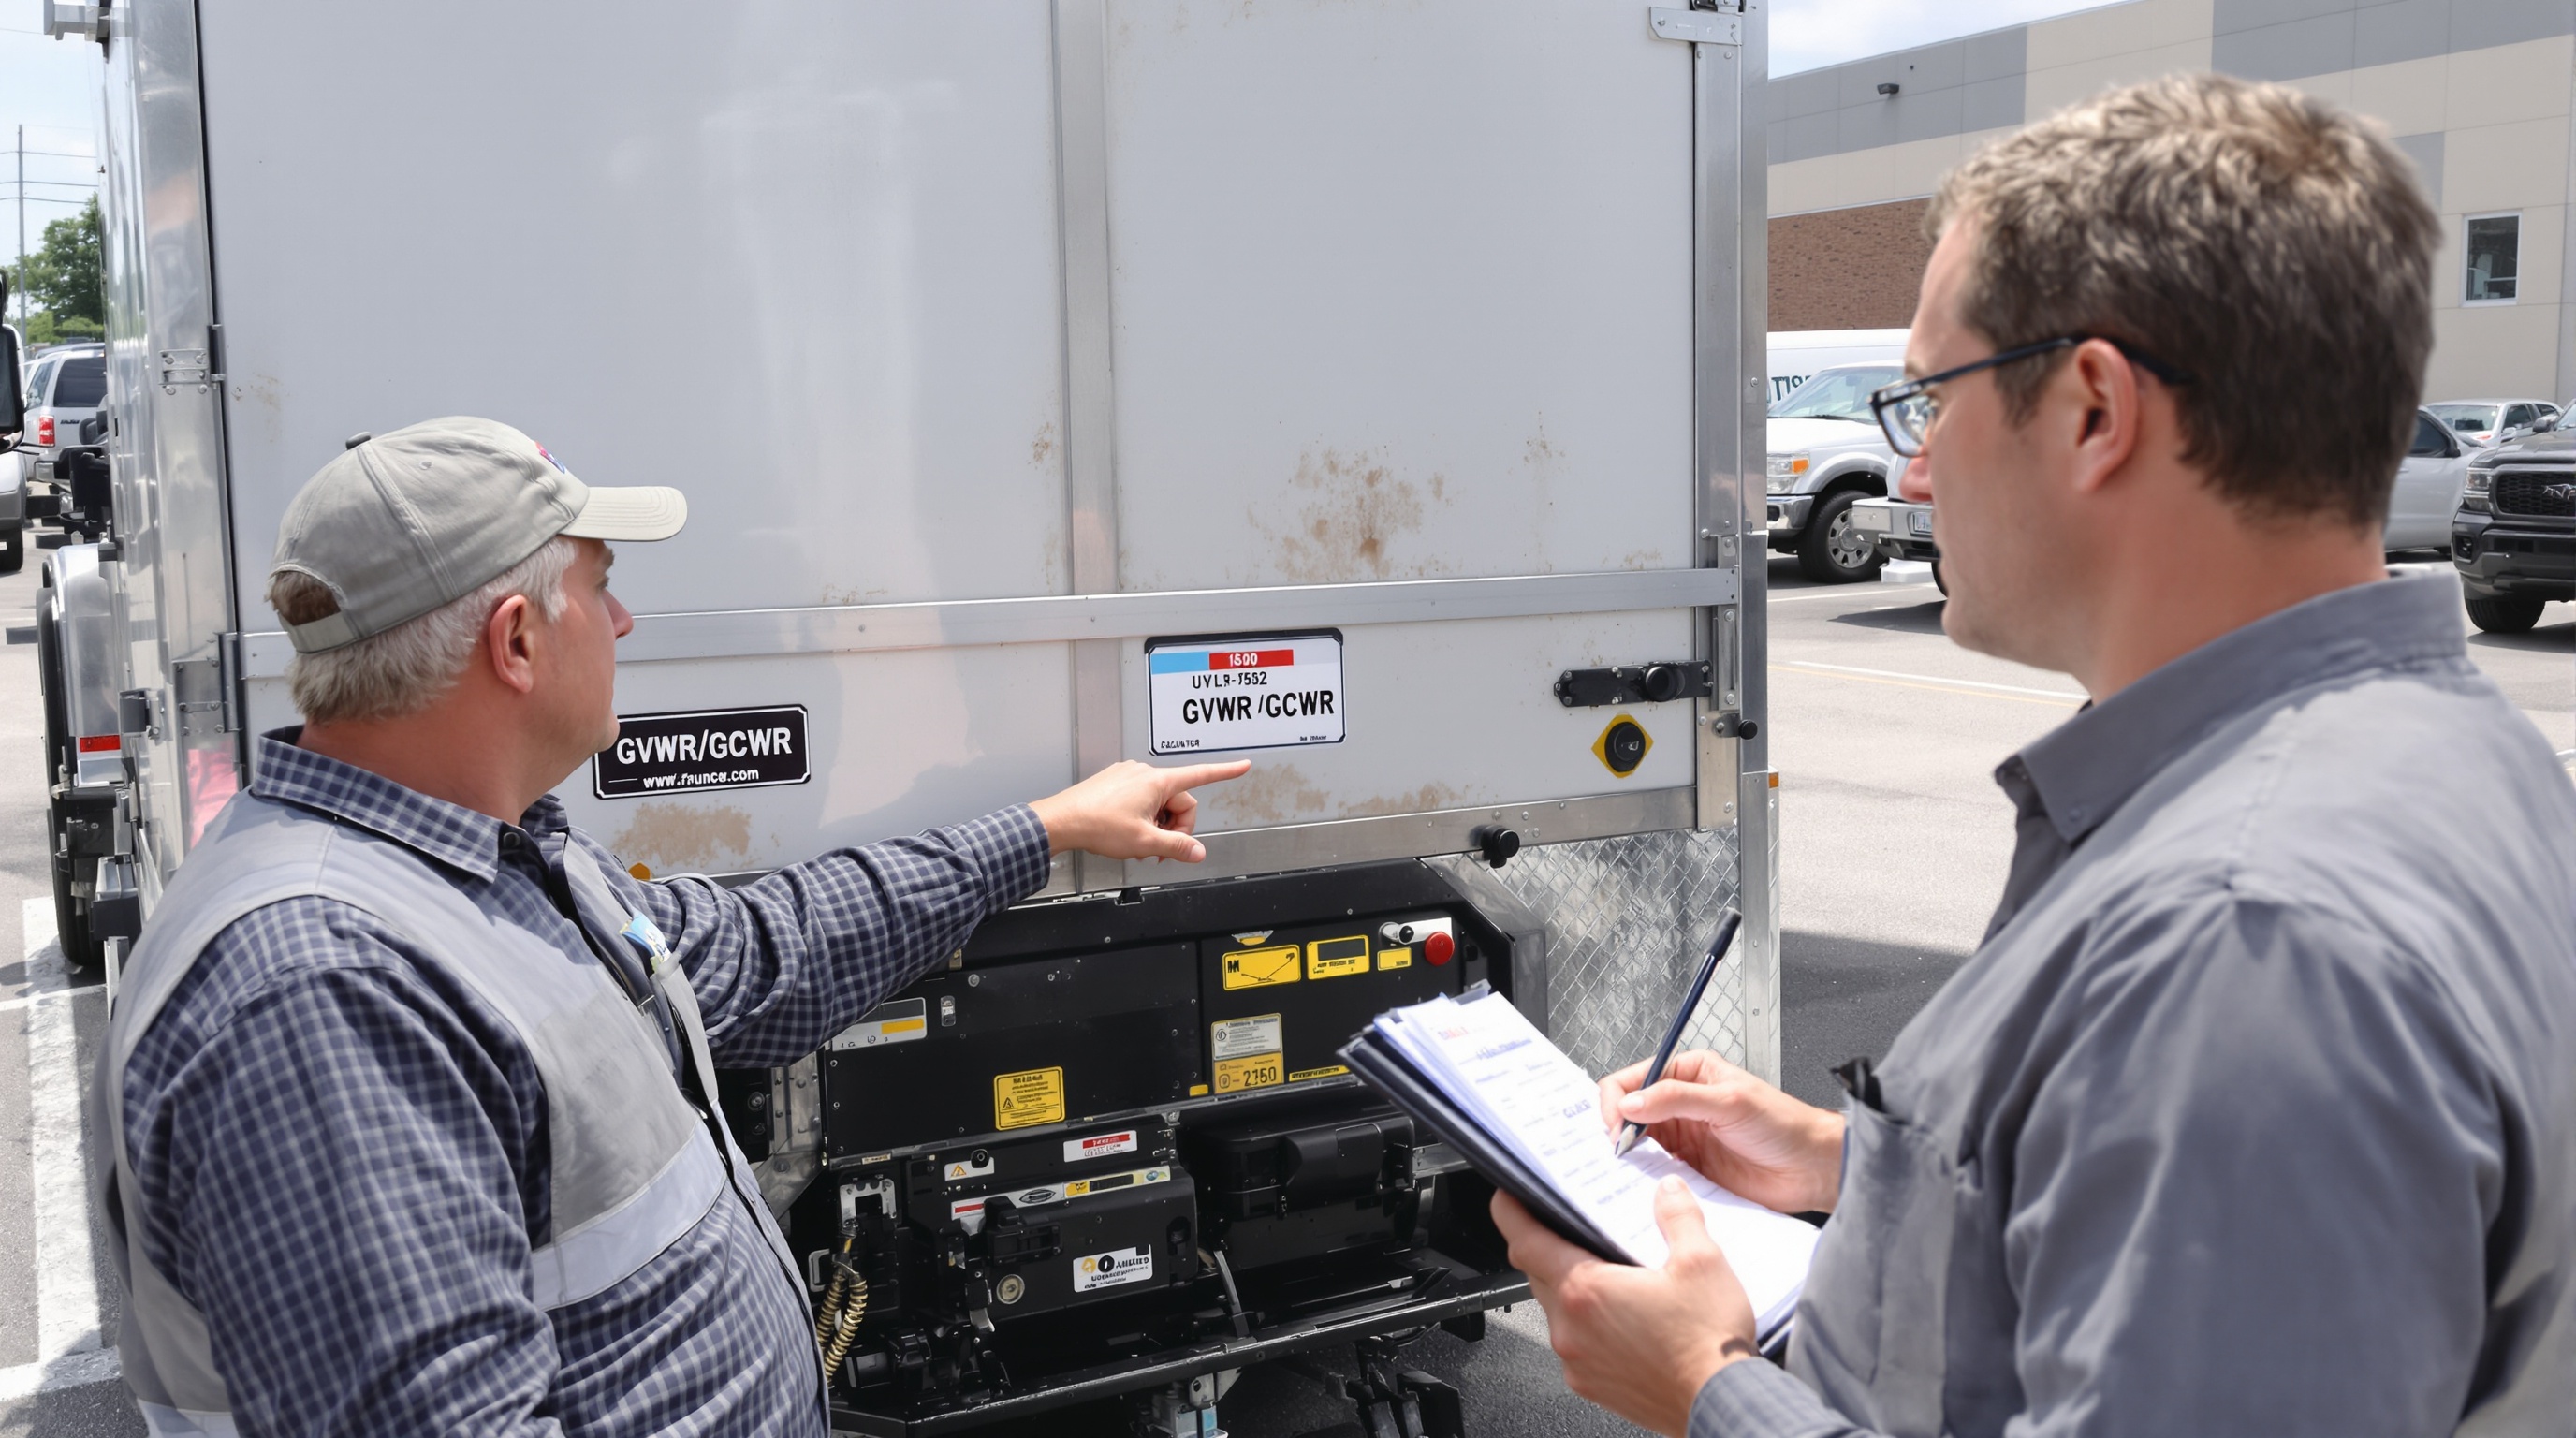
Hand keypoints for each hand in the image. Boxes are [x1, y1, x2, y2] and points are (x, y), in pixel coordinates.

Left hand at [1027, 759, 1250, 862]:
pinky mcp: (1116, 784)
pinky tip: (1128, 834)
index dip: (1225, 772)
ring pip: (1159, 803)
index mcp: (1157, 782)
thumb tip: (1197, 852)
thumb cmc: (1097, 825)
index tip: (1242, 766)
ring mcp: (1129, 777)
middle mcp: (1144, 774)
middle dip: (1175, 827)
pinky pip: (1141, 800)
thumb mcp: (1145, 842)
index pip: (1200, 775)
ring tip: (1140, 844)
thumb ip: (1177, 846)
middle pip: (1178, 801)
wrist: (1062, 821)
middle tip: (1160, 850)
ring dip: (1157, 825)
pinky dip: (1143, 819)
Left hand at [1493, 1179, 1759, 1436]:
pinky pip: (1574, 1343)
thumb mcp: (1702, 1262)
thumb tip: (1667, 1190)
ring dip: (1572, 1288)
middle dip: (1551, 1247)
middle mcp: (1570, 1327)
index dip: (1511, 1212)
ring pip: (1555, 1309)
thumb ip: (1678, 1216)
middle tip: (1579, 1230)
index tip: (1510, 1196)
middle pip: (1538, 1272)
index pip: (1524, 1240)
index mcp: (1585, 1289)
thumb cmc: (1709, 1343)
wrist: (1722, 1404)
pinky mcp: (1590, 1384)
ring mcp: (1577, 1360)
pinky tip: (1624, 1318)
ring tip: (1613, 1276)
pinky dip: (1588, 1325)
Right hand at [1600, 1050, 1844, 1213]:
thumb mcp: (1729, 1102)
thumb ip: (1677, 1099)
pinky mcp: (1687, 1169)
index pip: (1633, 1078)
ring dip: (1628, 1155)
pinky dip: (1643, 1177)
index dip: (1618, 1101)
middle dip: (1616, 1128)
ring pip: (1636, 1143)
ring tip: (1625, 1169)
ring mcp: (1682, 1137)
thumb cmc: (1784, 1125)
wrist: (1812, 1168)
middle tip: (1616, 1150)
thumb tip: (1630, 1102)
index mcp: (1688, 1072)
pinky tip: (1644, 1183)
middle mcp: (1680, 1103)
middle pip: (1628, 1111)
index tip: (1616, 1126)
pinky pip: (1653, 1171)